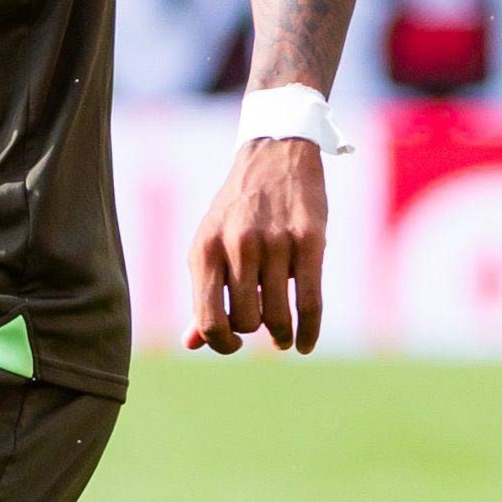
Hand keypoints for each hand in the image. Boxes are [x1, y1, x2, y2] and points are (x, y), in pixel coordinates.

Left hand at [191, 139, 326, 355]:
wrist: (274, 157)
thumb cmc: (237, 211)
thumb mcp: (211, 245)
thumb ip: (204, 293)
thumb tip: (191, 344)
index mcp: (205, 251)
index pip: (208, 321)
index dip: (221, 343)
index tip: (233, 344)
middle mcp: (238, 247)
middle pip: (246, 321)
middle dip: (254, 329)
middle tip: (261, 323)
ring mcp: (275, 243)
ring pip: (278, 316)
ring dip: (281, 335)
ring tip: (282, 338)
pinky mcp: (310, 240)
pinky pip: (310, 302)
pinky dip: (308, 331)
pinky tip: (305, 343)